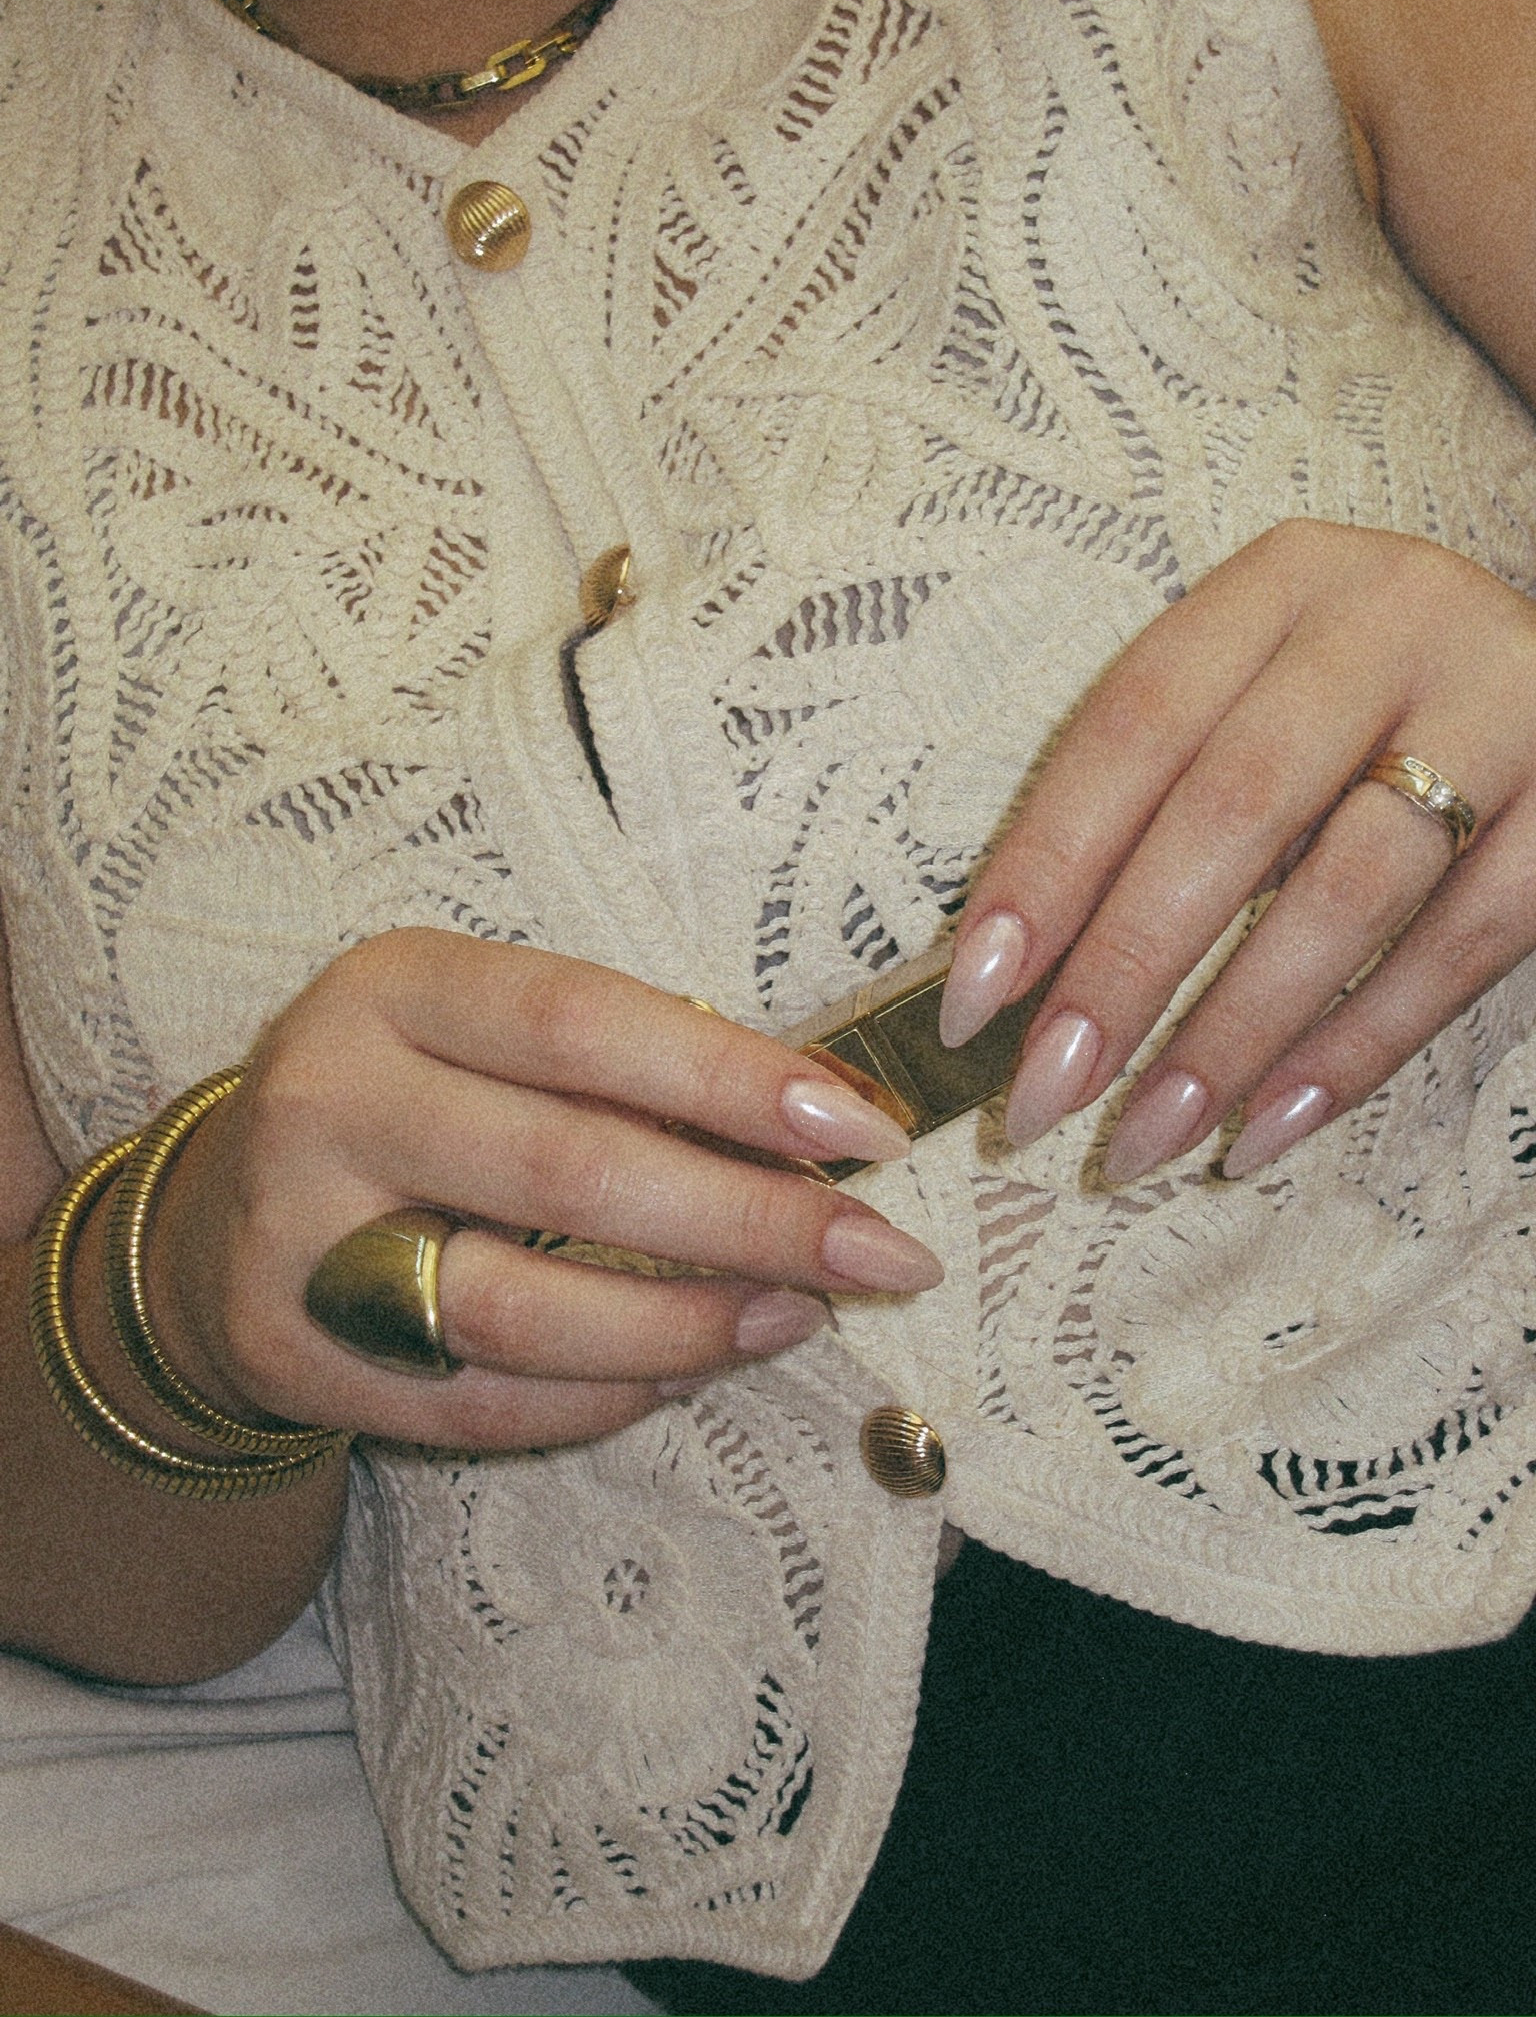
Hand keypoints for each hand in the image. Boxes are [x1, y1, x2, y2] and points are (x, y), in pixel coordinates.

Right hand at [148, 932, 936, 1451]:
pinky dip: (607, 1397)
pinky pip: (483, 1402)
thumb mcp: (483, 1033)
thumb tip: (820, 1121)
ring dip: (690, 1325)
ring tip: (796, 1314)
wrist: (216, 1219)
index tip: (865, 1130)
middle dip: (754, 1222)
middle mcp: (331, 1099)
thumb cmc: (409, 1103)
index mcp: (396, 987)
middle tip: (883, 1255)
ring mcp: (298, 1238)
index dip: (736, 1080)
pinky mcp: (295, 1356)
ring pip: (525, 1309)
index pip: (585, 1023)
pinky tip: (690, 1371)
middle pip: (572, 1172)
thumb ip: (623, 1061)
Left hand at [936, 519, 1535, 1180]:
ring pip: (1347, 891)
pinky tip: (1261, 1131)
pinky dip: (1350, 1053)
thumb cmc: (1363, 712)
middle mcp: (1394, 621)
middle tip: (1042, 1094)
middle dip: (1123, 968)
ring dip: (1228, 1034)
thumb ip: (1152, 799)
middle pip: (1232, 807)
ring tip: (1141, 1138)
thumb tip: (1006, 972)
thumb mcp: (1255, 702)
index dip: (1045, 863)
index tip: (972, 996)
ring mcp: (1504, 708)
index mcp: (1282, 581)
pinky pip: (1460, 949)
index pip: (1134, 724)